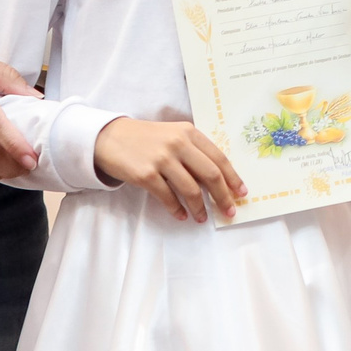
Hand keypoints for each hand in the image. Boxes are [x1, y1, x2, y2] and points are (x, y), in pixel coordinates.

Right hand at [95, 118, 245, 222]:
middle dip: (223, 197)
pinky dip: (177, 209)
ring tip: (202, 218)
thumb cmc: (146, 139)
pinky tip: (182, 215)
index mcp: (189, 132)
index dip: (233, 178)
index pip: (219, 158)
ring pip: (191, 189)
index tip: (241, 193)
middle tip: (229, 212)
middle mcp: (178, 143)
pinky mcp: (146, 174)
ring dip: (200, 208)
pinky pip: (168, 197)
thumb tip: (216, 181)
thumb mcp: (173, 135)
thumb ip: (193, 151)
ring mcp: (162, 159)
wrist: (109, 137)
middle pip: (210, 175)